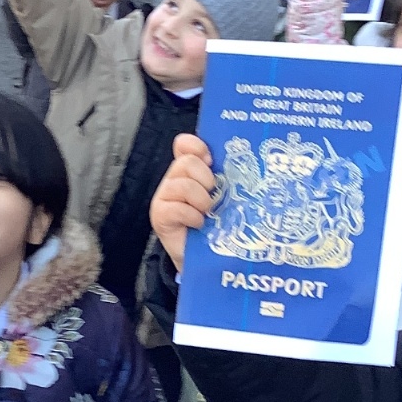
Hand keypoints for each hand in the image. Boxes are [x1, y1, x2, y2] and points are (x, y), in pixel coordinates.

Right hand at [150, 134, 215, 270]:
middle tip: (213, 197)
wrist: (203, 257)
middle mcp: (174, 179)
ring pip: (183, 185)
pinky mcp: (159, 215)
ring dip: (201, 201)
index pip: (184, 145)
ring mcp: (164, 196)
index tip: (211, 160)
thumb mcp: (224, 197)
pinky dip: (192, 216)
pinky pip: (176, 208)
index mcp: (189, 171)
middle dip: (206, 179)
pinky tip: (198, 223)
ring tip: (207, 213)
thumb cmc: (215, 225)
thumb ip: (226, 178)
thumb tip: (243, 163)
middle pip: (187, 163)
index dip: (196, 146)